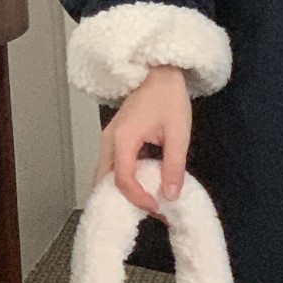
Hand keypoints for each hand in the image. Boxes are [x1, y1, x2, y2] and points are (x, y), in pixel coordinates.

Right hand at [96, 66, 191, 213]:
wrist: (158, 72)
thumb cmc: (169, 98)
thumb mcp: (178, 133)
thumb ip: (174, 166)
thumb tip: (171, 196)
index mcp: (123, 139)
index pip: (123, 179)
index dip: (138, 198)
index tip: (157, 206)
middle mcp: (108, 141)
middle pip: (105, 181)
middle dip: (124, 200)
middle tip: (148, 210)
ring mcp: (108, 140)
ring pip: (105, 175)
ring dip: (121, 192)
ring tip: (145, 202)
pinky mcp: (113, 139)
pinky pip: (110, 166)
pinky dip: (121, 181)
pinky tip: (139, 188)